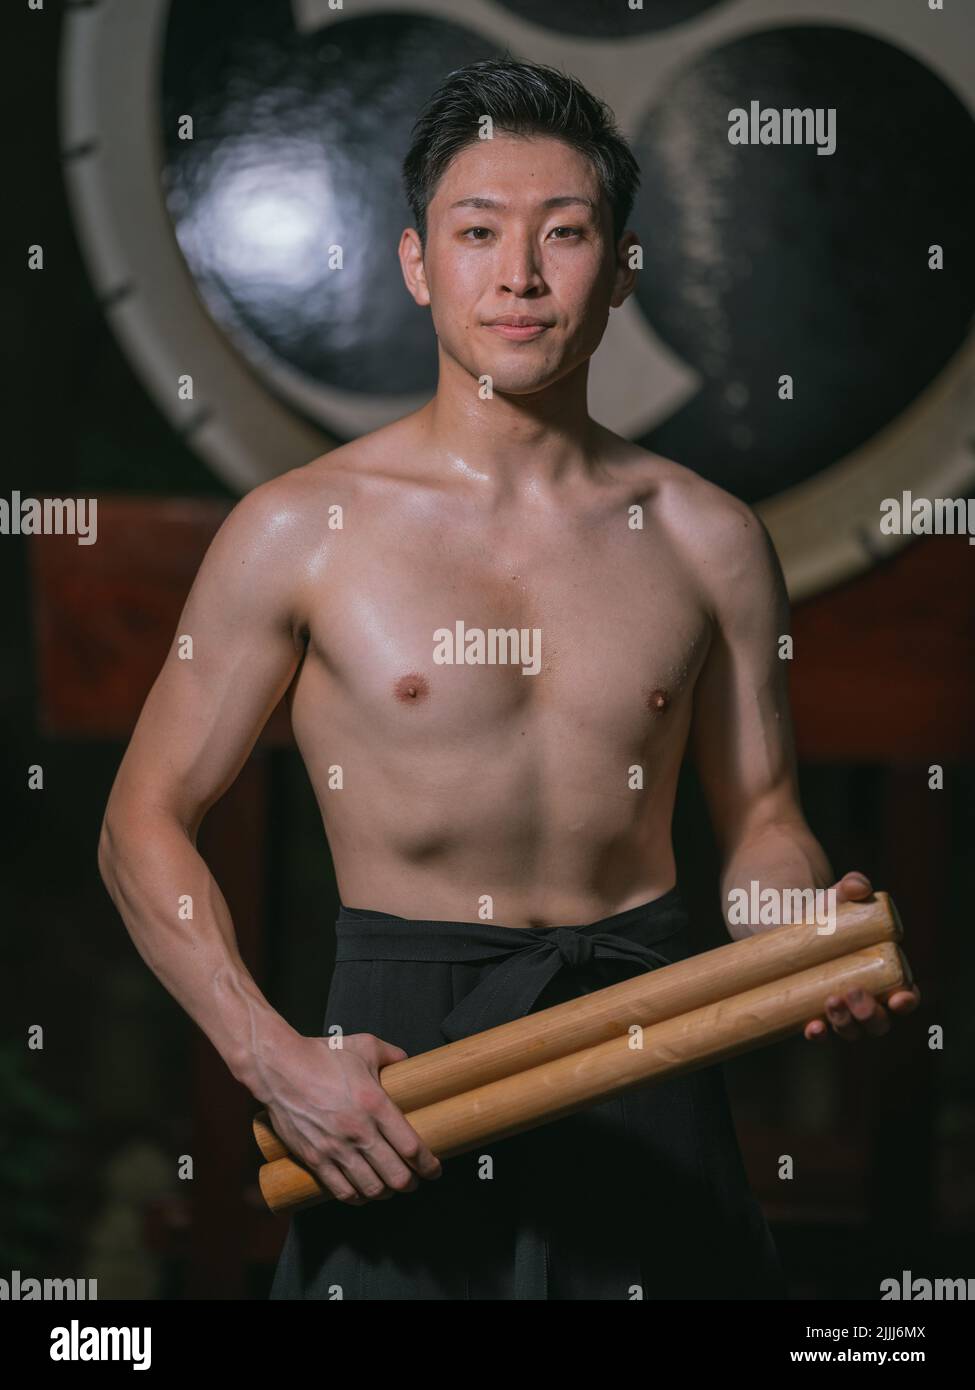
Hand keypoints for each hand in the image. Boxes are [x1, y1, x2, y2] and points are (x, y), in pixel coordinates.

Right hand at [263, 1031, 442, 1203]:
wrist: (278, 1068)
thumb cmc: (322, 1055)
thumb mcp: (364, 1046)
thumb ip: (391, 1055)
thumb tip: (407, 1062)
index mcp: (375, 1104)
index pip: (411, 1146)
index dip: (428, 1164)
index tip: (434, 1169)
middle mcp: (358, 1131)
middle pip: (395, 1175)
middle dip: (411, 1183)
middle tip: (415, 1181)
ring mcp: (335, 1148)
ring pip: (371, 1188)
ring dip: (386, 1193)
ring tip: (391, 1188)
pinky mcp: (315, 1158)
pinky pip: (341, 1191)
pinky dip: (357, 1198)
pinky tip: (363, 1194)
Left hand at [803, 871, 920, 1041]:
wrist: (783, 921)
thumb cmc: (824, 911)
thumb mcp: (838, 896)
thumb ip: (852, 885)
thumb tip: (858, 887)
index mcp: (883, 973)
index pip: (905, 995)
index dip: (906, 1001)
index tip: (898, 996)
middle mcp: (865, 998)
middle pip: (878, 1021)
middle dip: (870, 1015)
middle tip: (853, 993)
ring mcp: (839, 1010)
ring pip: (852, 1031)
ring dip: (846, 1024)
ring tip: (830, 1001)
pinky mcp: (811, 1012)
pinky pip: (819, 1033)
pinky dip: (818, 1034)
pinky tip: (813, 1027)